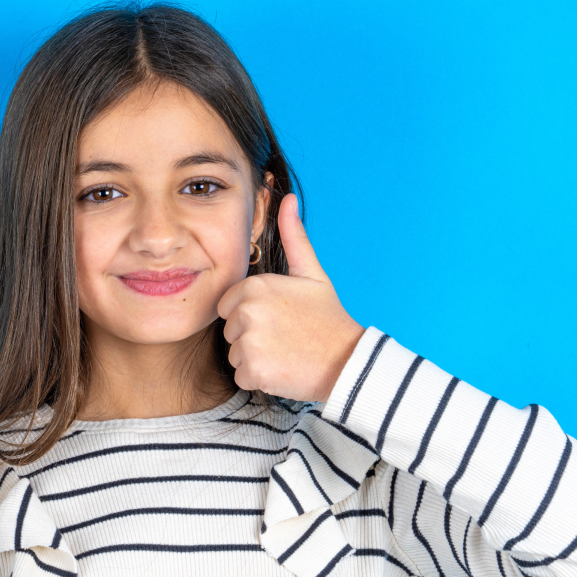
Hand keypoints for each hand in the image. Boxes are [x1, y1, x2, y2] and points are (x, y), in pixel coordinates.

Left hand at [217, 194, 365, 402]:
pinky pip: (241, 375)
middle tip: (284, 336)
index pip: (229, 306)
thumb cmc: (327, 318)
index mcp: (255, 286)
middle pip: (230, 330)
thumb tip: (288, 198)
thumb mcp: (311, 273)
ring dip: (254, 358)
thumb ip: (294, 237)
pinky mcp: (252, 370)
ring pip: (234, 354)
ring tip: (285, 352)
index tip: (279, 318)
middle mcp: (247, 312)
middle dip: (251, 336)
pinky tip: (282, 368)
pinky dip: (258, 378)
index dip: (251, 314)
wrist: (348, 362)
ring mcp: (249, 342)